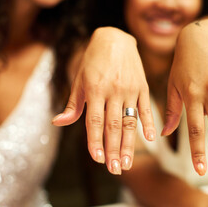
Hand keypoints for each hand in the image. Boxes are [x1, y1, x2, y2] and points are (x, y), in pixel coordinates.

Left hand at [52, 27, 154, 174]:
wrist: (114, 39)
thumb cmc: (93, 61)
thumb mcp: (79, 80)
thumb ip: (72, 104)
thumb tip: (57, 123)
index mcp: (95, 90)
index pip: (95, 121)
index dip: (95, 141)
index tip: (97, 158)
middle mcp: (113, 91)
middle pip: (113, 125)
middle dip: (113, 149)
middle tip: (114, 169)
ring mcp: (130, 89)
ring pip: (130, 121)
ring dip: (129, 143)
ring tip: (127, 162)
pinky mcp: (142, 87)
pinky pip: (146, 108)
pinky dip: (149, 123)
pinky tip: (150, 139)